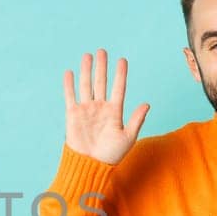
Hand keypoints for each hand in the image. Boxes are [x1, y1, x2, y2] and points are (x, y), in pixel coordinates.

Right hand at [63, 49, 149, 164]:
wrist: (91, 164)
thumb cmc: (111, 154)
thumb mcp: (128, 137)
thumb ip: (136, 120)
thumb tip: (147, 104)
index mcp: (115, 111)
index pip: (118, 88)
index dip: (120, 74)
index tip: (122, 60)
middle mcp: (100, 107)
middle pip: (101, 82)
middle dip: (102, 67)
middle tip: (102, 51)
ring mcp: (86, 109)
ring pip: (86, 85)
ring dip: (87, 71)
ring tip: (88, 55)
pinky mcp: (73, 114)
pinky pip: (70, 96)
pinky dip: (69, 85)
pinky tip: (70, 72)